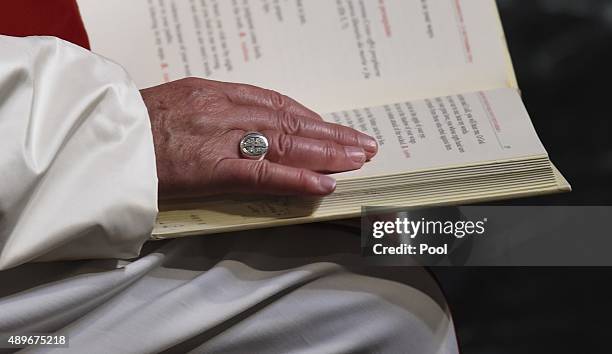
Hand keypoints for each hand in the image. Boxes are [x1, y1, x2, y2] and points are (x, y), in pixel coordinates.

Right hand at [141, 78, 377, 198]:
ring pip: (287, 144)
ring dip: (327, 152)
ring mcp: (222, 139)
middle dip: (331, 134)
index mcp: (216, 94)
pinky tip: (324, 184)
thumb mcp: (176, 105)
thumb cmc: (133, 126)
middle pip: (291, 122)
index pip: (276, 103)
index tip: (331, 126)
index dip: (309, 117)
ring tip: (358, 160)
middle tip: (363, 143)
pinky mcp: (214, 168)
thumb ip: (211, 114)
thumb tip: (241, 130)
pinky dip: (297, 179)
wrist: (100, 140)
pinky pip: (264, 174)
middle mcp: (226, 111)